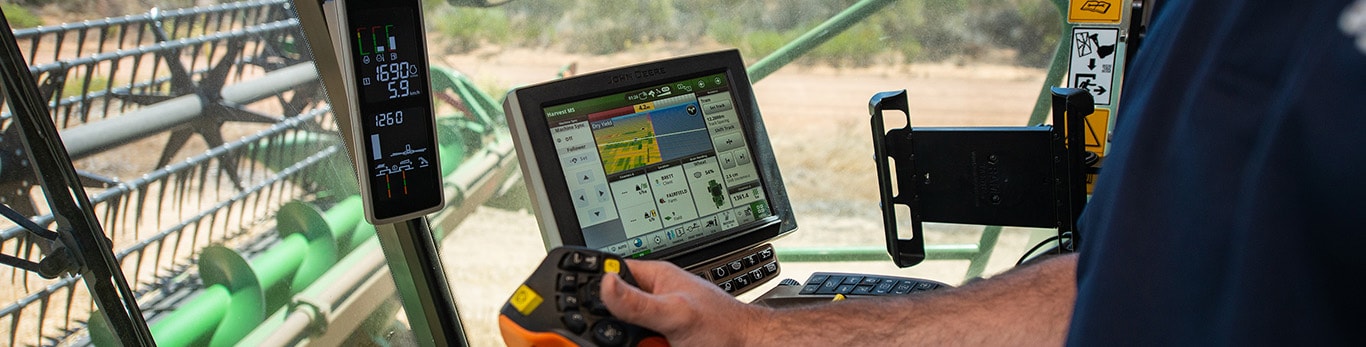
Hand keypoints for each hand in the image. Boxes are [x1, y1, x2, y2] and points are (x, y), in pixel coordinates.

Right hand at [601, 260, 771, 345]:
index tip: (580, 305)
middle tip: (632, 335)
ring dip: (629, 342)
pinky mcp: (660, 340)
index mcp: (654, 278)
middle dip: (613, 327)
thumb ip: (638, 301)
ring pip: (623, 334)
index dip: (594, 286)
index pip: (610, 272)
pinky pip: (637, 345)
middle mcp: (653, 299)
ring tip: (653, 343)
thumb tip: (605, 283)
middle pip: (611, 311)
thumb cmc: (724, 326)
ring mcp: (656, 323)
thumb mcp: (675, 313)